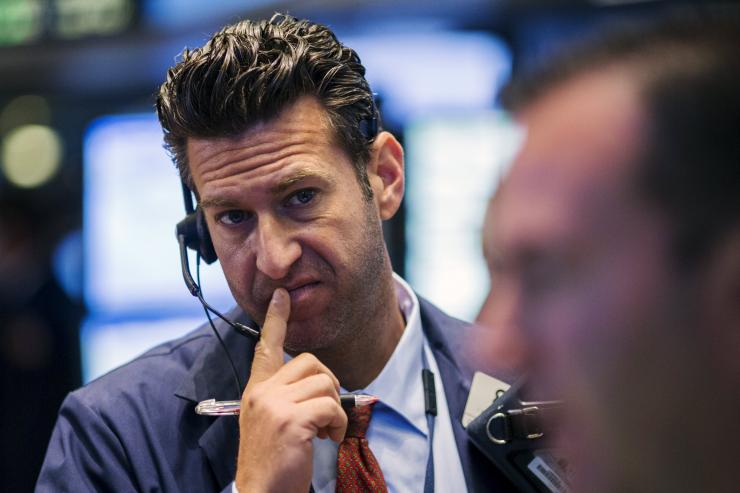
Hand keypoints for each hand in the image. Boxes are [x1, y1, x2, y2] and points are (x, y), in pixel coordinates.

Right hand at [234, 288, 346, 491]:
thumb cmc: (271, 461)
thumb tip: (318, 385)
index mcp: (256, 390)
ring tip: (326, 430)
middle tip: (326, 411)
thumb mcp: (269, 422)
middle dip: (328, 383)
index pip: (266, 346)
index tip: (282, 295)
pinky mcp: (291, 420)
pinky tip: (328, 439)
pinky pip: (330, 406)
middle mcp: (262, 392)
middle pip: (308, 361)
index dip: (275, 319)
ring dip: (335, 408)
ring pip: (324, 382)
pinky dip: (338, 423)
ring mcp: (274, 405)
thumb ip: (284, 398)